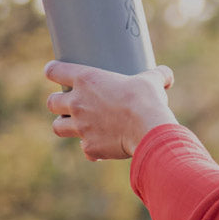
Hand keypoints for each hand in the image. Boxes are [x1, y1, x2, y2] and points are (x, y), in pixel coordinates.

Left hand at [44, 62, 176, 160]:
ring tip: (75, 126)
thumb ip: (157, 76)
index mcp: (86, 80)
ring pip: (57, 127)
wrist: (148, 129)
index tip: (52, 72)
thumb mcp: (152, 81)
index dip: (52, 71)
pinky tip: (100, 146)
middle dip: (56, 103)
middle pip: (51, 102)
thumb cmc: (147, 100)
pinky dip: (91, 148)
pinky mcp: (90, 147)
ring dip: (64, 126)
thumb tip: (167, 75)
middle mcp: (77, 103)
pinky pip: (84, 149)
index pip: (54, 71)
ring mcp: (80, 127)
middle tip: (68, 103)